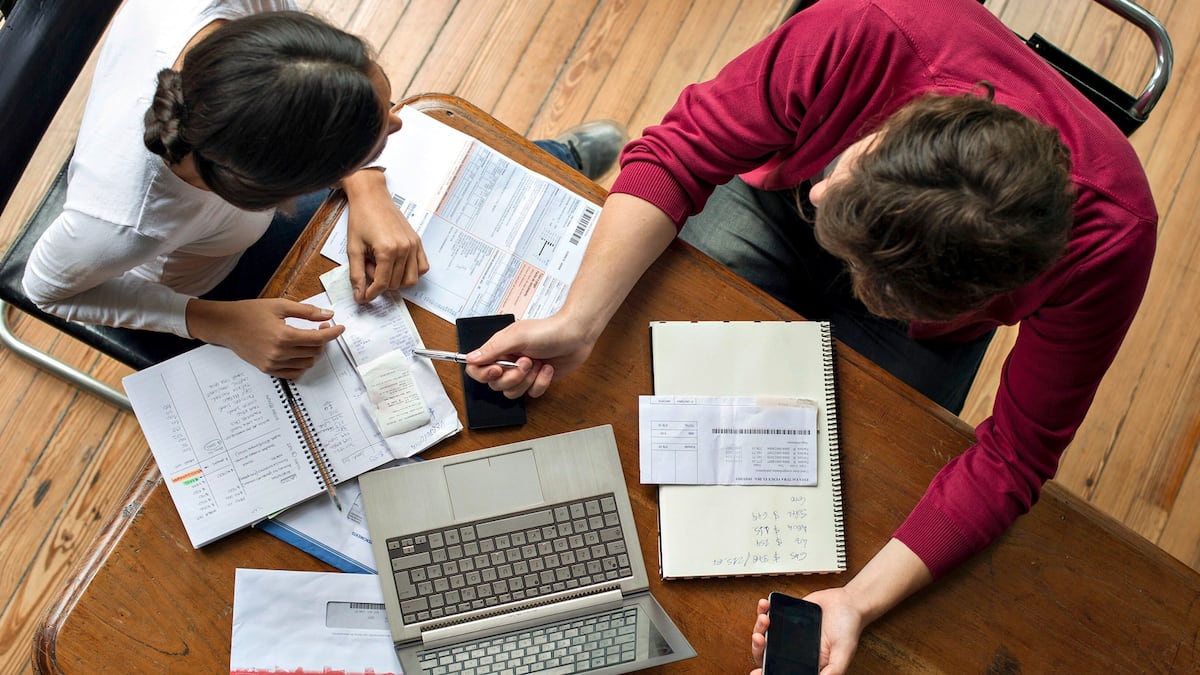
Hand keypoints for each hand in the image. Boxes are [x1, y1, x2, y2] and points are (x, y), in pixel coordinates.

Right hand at [185, 298, 345, 378]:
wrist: (225, 325)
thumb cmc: (250, 312)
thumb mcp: (280, 305)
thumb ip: (306, 311)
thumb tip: (328, 315)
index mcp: (284, 336)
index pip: (318, 338)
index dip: (333, 333)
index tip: (340, 328)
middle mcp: (279, 353)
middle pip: (314, 351)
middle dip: (323, 339)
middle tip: (321, 326)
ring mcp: (273, 364)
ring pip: (306, 363)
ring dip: (314, 351)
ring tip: (309, 338)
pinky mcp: (267, 369)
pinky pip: (294, 372)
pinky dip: (302, 363)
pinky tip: (300, 351)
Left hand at [343, 168, 427, 301]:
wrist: (371, 196)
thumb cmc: (361, 217)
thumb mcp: (353, 248)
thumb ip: (356, 274)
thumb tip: (359, 294)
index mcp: (387, 250)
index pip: (382, 284)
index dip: (371, 293)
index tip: (364, 297)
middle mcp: (404, 249)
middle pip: (396, 284)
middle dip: (379, 282)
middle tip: (368, 267)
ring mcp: (413, 245)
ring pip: (411, 279)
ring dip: (396, 280)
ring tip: (381, 266)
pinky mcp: (417, 242)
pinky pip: (422, 267)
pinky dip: (411, 272)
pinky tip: (397, 265)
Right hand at [464, 315, 595, 397]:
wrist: (576, 335)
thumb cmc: (548, 330)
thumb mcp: (517, 336)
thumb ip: (492, 349)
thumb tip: (470, 358)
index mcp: (499, 348)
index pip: (476, 368)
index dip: (483, 374)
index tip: (496, 370)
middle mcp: (508, 361)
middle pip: (495, 384)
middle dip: (513, 376)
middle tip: (526, 362)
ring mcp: (523, 373)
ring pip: (512, 392)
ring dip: (527, 380)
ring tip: (537, 363)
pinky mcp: (537, 380)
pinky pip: (531, 393)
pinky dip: (541, 382)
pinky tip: (547, 368)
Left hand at [749, 590, 864, 674]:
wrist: (848, 603)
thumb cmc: (847, 630)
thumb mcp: (842, 654)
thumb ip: (832, 671)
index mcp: (803, 662)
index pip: (780, 670)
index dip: (767, 671)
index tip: (756, 672)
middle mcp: (793, 650)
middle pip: (767, 654)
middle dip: (758, 647)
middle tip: (759, 638)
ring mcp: (787, 632)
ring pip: (765, 634)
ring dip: (759, 627)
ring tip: (765, 618)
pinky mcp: (786, 615)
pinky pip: (769, 614)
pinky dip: (763, 610)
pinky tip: (766, 604)